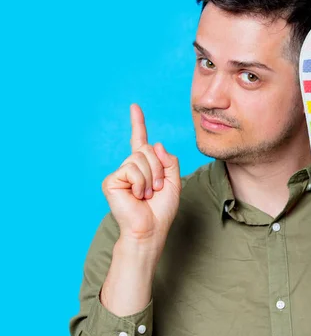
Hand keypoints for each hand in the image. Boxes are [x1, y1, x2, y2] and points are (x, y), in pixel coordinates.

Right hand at [102, 104, 181, 250]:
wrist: (150, 229)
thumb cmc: (161, 210)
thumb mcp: (174, 182)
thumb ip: (169, 160)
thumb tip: (156, 144)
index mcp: (144, 166)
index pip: (141, 141)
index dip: (138, 123)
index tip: (134, 107)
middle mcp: (130, 167)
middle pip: (147, 149)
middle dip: (158, 169)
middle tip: (156, 189)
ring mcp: (120, 173)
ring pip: (140, 158)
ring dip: (150, 178)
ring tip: (147, 194)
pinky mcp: (111, 181)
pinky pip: (132, 169)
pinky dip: (140, 183)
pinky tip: (137, 196)